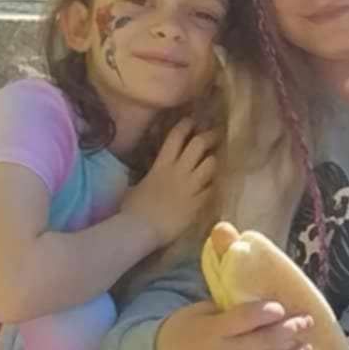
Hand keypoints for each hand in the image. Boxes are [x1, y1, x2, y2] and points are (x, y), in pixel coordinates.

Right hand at [123, 120, 216, 244]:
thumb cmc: (132, 208)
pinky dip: (214, 185)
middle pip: (199, 145)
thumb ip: (147, 178)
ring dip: (213, 161)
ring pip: (211, 164)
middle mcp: (179, 171)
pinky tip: (216, 185)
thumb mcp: (136, 186)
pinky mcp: (199, 203)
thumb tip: (147, 178)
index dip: (185, 125)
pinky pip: (213, 188)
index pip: (176, 137)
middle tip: (214, 134)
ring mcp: (191, 187)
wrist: (141, 228)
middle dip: (208, 136)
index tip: (192, 121)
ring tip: (215, 161)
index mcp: (161, 165)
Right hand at [155, 300, 312, 349]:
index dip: (266, 313)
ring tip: (307, 347)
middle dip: (289, 331)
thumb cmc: (181, 331)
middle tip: (306, 321)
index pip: (245, 320)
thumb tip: (259, 305)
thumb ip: (227, 310)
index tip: (280, 307)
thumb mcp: (197, 312)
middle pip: (263, 343)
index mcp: (212, 330)